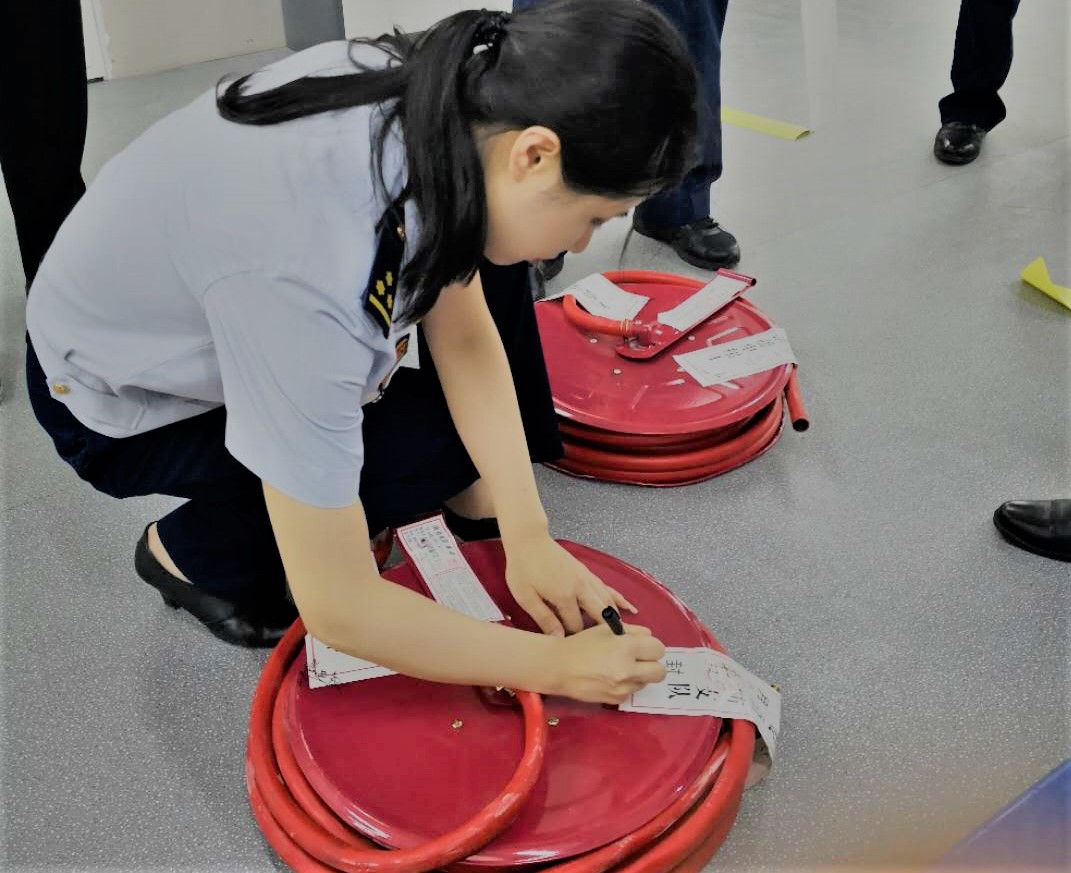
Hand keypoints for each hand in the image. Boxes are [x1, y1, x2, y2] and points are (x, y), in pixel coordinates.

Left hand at [504, 535, 636, 635]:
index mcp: (565, 596)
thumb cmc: (523, 568)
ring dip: (615, 618)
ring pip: (608, 602)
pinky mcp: (588, 573)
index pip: (577, 626)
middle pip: (600, 615)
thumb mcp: (526, 597)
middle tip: (609, 648)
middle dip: (604, 633)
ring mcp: (587, 579)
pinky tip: (629, 608)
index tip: (573, 649)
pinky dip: (619, 599)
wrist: (529, 539)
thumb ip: (544, 618)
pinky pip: (608, 588)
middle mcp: (581, 588)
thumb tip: (559, 638)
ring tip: (623, 635)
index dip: (575, 639)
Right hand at [550, 623, 666, 703]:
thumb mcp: (607, 629)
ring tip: (622, 668)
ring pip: (647, 683)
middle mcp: (628, 670)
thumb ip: (632, 631)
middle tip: (639, 660)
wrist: (560, 667)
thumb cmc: (582, 644)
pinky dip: (627, 685)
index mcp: (627, 648)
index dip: (652, 646)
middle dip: (653, 664)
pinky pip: (632, 692)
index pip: (658, 649)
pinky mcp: (616, 700)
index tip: (643, 646)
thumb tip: (649, 637)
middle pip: (660, 671)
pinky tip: (612, 678)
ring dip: (640, 675)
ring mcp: (623, 688)